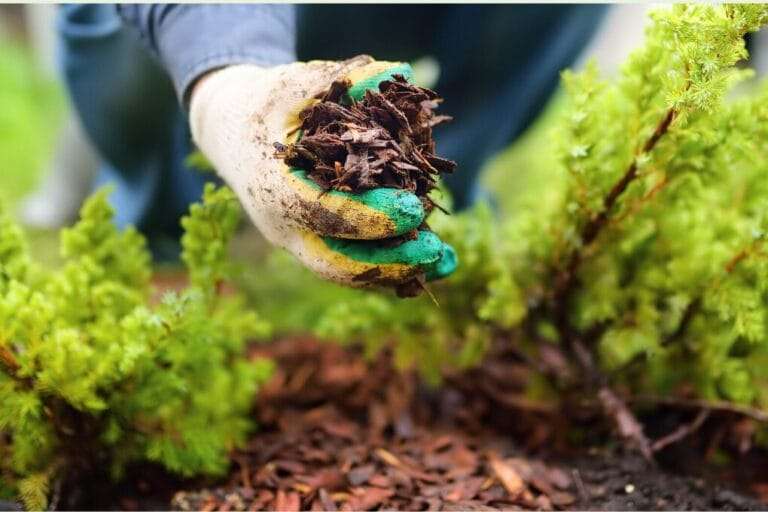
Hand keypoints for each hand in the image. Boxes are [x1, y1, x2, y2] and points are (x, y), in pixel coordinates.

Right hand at [189, 56, 455, 288]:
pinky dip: (392, 268)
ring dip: (398, 272)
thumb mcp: (295, 83)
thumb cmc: (266, 103)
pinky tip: (433, 263)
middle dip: (388, 262)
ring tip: (446, 262)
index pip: (321, 212)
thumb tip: (397, 74)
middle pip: (335, 262)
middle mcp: (282, 225)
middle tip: (436, 251)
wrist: (231, 131)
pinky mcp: (314, 244)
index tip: (414, 209)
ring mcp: (297, 241)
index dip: (369, 216)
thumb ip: (343, 79)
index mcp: (272, 186)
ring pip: (347, 272)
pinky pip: (353, 265)